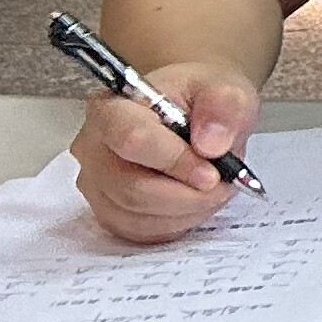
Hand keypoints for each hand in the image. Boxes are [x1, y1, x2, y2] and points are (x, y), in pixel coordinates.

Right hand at [69, 62, 259, 244]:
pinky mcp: (107, 210)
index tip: (213, 172)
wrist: (197, 110)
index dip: (176, 162)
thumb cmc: (203, 98)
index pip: (134, 141)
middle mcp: (93, 147)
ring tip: (215, 189)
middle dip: (188, 195)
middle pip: (132, 189)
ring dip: (186, 210)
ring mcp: (95, 183)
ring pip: (136, 215)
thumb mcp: (227, 90)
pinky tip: (195, 202)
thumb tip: (211, 145)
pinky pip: (139, 231)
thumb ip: (224, 108)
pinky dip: (175, 223)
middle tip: (225, 185)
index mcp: (113, 107)